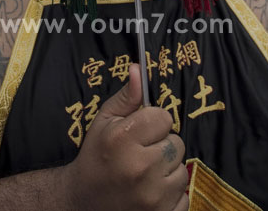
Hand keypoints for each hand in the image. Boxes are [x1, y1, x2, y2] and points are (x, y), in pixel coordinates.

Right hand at [63, 64, 188, 210]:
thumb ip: (126, 97)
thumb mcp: (104, 122)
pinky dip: (172, 194)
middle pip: (176, 143)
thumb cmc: (95, 157)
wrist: (83, 203)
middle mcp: (140, 167)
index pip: (164, 117)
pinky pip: (184, 195)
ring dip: (168, 170)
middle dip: (162, 146)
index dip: (153, 122)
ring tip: (146, 174)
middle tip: (142, 154)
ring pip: (182, 169)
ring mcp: (153, 196)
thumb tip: (138, 69)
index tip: (141, 132)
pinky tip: (152, 191)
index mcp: (124, 139)